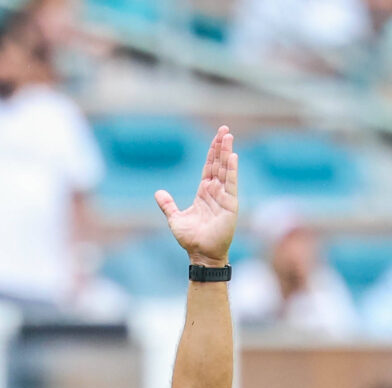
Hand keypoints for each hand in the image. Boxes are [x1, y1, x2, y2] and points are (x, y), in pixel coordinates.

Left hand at [157, 126, 237, 265]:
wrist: (200, 254)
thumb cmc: (190, 239)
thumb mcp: (175, 219)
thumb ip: (168, 205)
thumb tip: (158, 193)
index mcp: (204, 193)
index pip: (209, 167)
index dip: (212, 152)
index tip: (216, 137)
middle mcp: (216, 192)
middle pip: (219, 164)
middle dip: (221, 146)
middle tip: (225, 129)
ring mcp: (224, 197)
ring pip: (226, 170)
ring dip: (227, 152)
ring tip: (229, 136)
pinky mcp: (230, 205)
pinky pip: (231, 183)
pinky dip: (232, 170)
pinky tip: (232, 156)